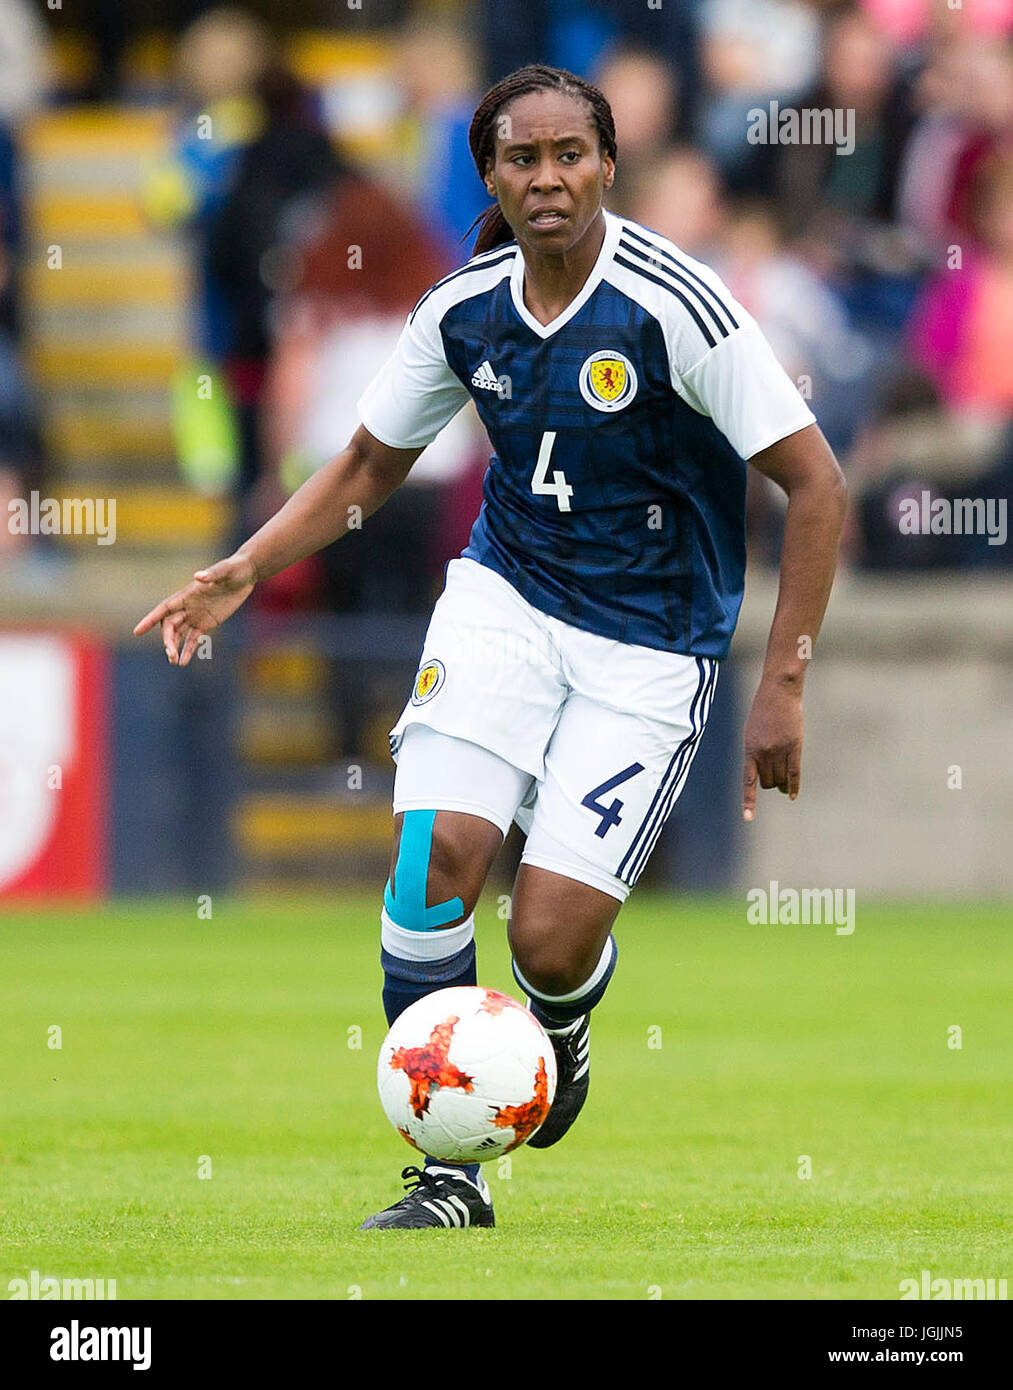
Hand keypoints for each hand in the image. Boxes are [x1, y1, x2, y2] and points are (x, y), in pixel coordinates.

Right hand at [133, 552, 256, 665]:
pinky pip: (194, 639)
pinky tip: (183, 662)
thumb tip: (198, 576)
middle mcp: (187, 606)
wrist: (245, 574)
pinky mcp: (207, 623)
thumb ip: (211, 574)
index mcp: (187, 594)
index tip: (138, 631)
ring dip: (174, 647)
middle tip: (170, 654)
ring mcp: (196, 615)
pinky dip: (188, 650)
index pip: (164, 609)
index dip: (150, 619)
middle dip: (168, 640)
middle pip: (170, 626)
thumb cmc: (234, 569)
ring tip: (174, 661)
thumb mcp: (225, 571)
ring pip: (179, 634)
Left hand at [742, 678, 802, 821]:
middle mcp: (764, 752)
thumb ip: (754, 753)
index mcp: (749, 749)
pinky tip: (791, 795)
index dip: (749, 801)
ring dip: (780, 783)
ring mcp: (781, 750)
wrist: (778, 692)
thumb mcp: (750, 732)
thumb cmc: (762, 711)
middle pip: (767, 782)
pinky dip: (793, 787)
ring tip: (781, 780)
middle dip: (768, 783)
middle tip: (771, 778)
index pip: (748, 781)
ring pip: (780, 779)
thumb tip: (761, 776)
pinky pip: (794, 774)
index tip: (748, 818)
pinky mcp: (795, 747)